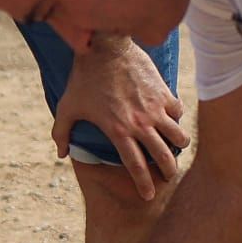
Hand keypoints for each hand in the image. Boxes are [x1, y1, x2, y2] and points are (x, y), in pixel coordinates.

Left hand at [53, 38, 188, 198]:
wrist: (104, 47)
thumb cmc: (83, 78)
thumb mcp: (67, 107)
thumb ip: (62, 133)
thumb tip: (62, 154)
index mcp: (118, 131)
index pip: (136, 167)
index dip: (144, 184)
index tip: (148, 195)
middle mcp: (140, 123)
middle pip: (163, 156)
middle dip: (169, 171)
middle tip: (169, 176)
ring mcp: (155, 108)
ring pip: (178, 136)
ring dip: (179, 145)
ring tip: (177, 147)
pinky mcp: (163, 92)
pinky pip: (177, 111)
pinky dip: (176, 118)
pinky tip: (172, 118)